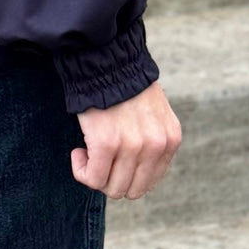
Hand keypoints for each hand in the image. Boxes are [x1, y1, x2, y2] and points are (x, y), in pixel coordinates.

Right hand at [70, 80, 180, 198]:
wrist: (105, 58)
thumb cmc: (123, 84)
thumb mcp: (154, 113)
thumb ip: (152, 141)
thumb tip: (136, 173)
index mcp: (170, 139)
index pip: (150, 181)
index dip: (127, 176)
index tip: (113, 161)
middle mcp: (156, 145)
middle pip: (133, 190)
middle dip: (112, 180)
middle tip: (98, 160)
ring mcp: (132, 146)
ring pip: (112, 188)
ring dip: (95, 175)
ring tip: (87, 153)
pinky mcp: (106, 143)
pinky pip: (93, 177)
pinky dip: (81, 170)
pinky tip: (78, 153)